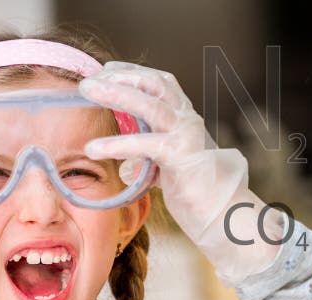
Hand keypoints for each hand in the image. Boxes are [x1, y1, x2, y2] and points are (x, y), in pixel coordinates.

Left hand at [79, 61, 283, 285]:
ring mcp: (187, 136)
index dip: (133, 73)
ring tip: (86, 93)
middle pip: (154, 84)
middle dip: (121, 77)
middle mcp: (188, 120)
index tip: (106, 71)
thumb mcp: (170, 171)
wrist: (225, 215)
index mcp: (185, 119)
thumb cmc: (197, 196)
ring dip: (116, 94)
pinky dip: (117, 144)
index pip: (160, 83)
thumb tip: (127, 169)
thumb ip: (151, 163)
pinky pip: (145, 144)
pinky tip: (93, 149)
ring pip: (150, 105)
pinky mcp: (182, 157)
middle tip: (88, 80)